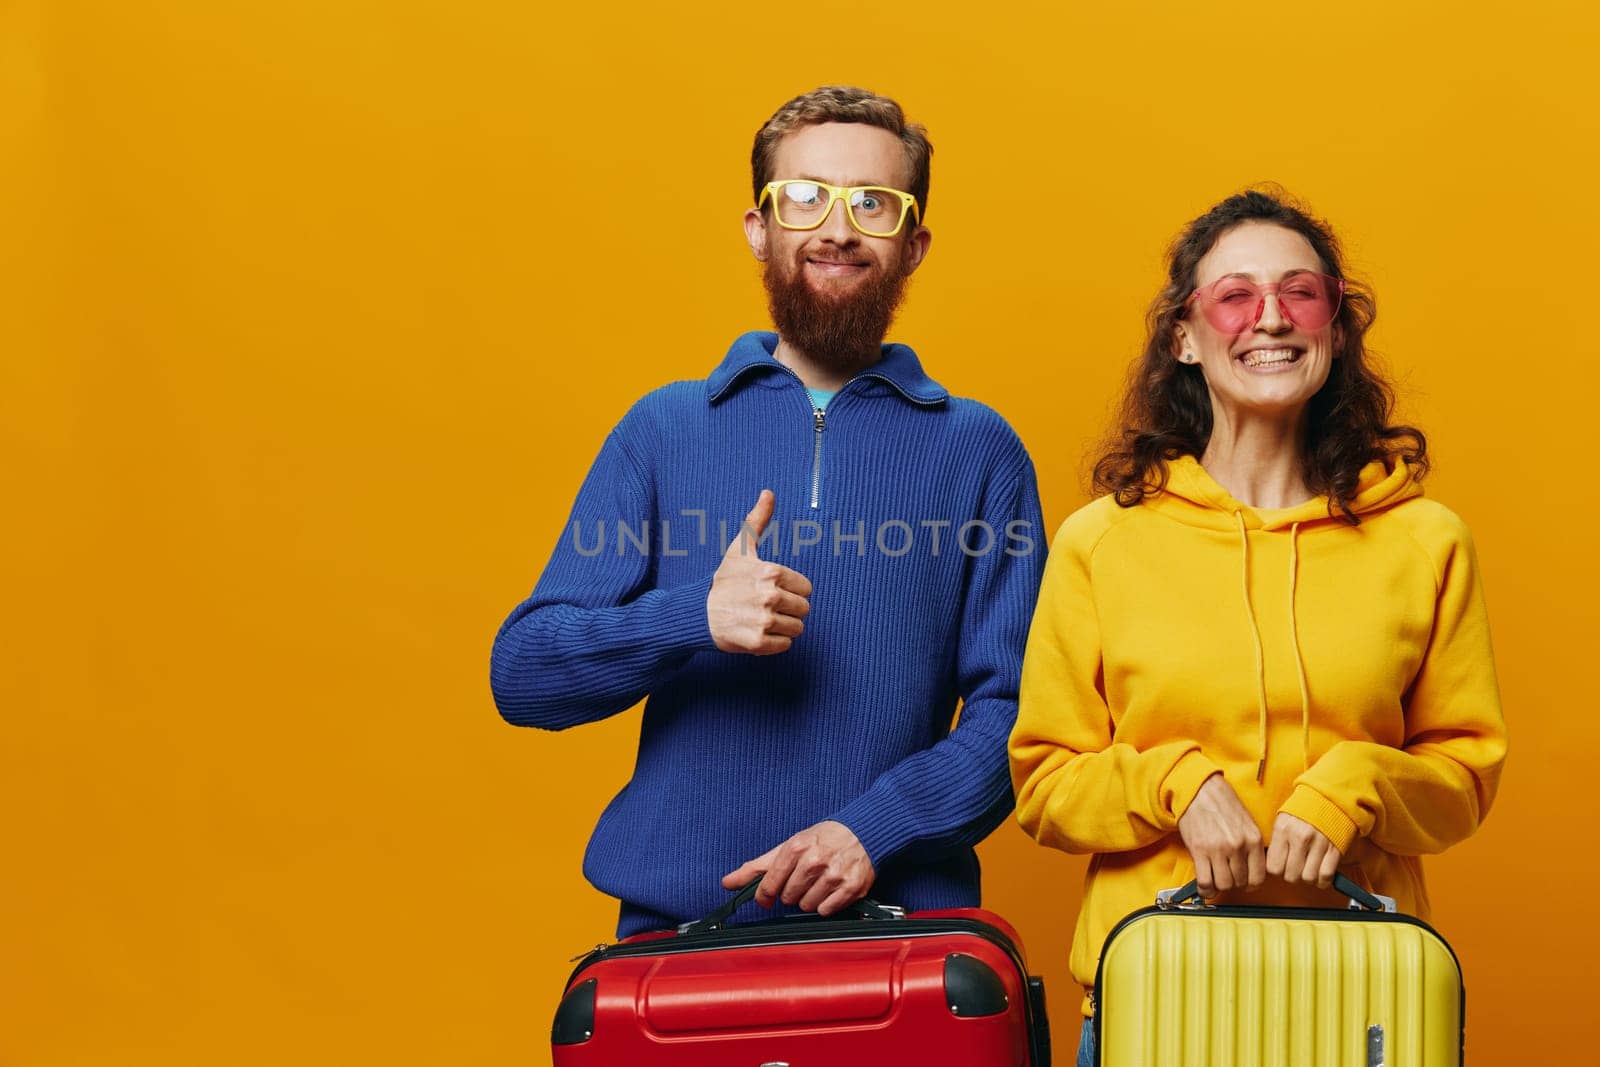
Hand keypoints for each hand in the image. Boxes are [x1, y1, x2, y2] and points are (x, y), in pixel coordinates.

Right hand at [707, 490, 812, 654]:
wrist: (698, 612)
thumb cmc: (723, 580)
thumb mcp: (739, 549)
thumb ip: (757, 520)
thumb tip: (768, 492)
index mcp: (771, 572)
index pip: (806, 588)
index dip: (791, 590)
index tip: (772, 590)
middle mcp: (769, 596)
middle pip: (804, 609)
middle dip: (788, 609)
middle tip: (765, 606)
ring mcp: (764, 620)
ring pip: (797, 628)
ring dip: (783, 627)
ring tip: (762, 620)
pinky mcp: (758, 642)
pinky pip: (785, 645)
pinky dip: (774, 642)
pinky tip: (758, 632)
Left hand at [721, 820, 874, 915]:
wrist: (863, 832)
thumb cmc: (824, 839)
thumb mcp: (788, 845)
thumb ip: (757, 866)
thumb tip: (728, 882)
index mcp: (796, 849)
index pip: (768, 886)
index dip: (764, 895)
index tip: (767, 897)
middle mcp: (814, 861)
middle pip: (787, 898)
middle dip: (792, 892)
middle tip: (803, 879)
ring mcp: (834, 875)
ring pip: (806, 907)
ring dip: (809, 899)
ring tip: (819, 882)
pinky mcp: (850, 887)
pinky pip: (826, 911)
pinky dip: (826, 904)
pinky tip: (831, 890)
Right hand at [1176, 773, 1265, 898]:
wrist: (1199, 789)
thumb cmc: (1221, 802)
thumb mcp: (1246, 822)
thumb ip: (1251, 845)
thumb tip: (1251, 868)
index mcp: (1253, 839)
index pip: (1258, 877)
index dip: (1250, 884)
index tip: (1244, 883)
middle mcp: (1238, 845)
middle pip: (1240, 882)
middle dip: (1233, 883)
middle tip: (1227, 877)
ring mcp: (1219, 849)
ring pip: (1223, 884)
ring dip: (1219, 885)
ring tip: (1215, 879)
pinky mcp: (1200, 850)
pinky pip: (1205, 881)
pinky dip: (1205, 888)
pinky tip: (1204, 885)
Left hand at [1265, 812, 1340, 888]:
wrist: (1329, 797)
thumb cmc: (1303, 809)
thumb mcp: (1282, 819)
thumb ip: (1276, 840)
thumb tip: (1269, 862)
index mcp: (1283, 829)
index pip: (1273, 867)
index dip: (1277, 869)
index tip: (1280, 865)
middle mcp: (1300, 837)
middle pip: (1291, 876)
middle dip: (1292, 875)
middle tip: (1294, 867)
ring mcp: (1319, 844)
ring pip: (1308, 878)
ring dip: (1307, 878)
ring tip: (1307, 869)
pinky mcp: (1335, 849)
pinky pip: (1326, 875)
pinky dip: (1323, 880)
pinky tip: (1319, 874)